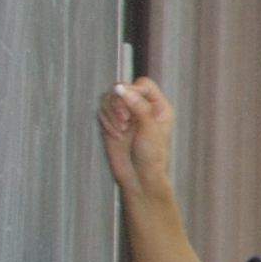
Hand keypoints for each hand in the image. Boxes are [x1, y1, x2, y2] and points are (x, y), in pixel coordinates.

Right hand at [97, 77, 177, 198]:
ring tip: (121, 130)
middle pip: (123, 89)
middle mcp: (142, 108)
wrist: (138, 177)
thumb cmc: (152, 156)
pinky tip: (115, 135)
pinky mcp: (112, 123)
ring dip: (111, 113)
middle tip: (124, 122)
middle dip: (119, 104)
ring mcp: (126, 115)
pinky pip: (102, 111)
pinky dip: (105, 121)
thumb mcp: (149, 129)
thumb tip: (121, 87)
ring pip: (109, 99)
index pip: (142, 85)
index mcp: (158, 106)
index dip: (132, 90)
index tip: (127, 103)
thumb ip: (138, 106)